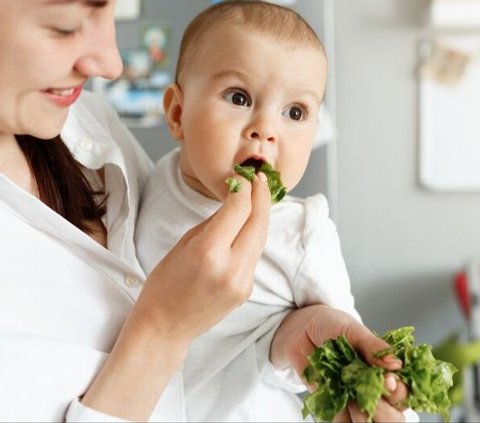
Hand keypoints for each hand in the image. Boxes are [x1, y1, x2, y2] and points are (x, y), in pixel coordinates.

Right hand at [133, 173, 270, 344]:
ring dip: (261, 215)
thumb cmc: (165, 283)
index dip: (244, 188)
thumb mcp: (184, 243)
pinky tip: (248, 225)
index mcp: (208, 252)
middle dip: (261, 196)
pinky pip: (254, 256)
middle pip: (258, 222)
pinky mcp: (247, 290)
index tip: (241, 177)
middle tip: (259, 179)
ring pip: (260, 238)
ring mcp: (242, 281)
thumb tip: (234, 202)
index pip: (239, 209)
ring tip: (257, 197)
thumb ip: (214, 223)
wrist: (166, 325)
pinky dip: (253, 236)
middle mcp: (230, 267)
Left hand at [270, 305, 408, 421]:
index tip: (390, 382)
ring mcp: (352, 398)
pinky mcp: (332, 405)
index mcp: (383, 369)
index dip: (399, 392)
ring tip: (353, 401)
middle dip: (385, 412)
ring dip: (363, 417)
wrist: (299, 326)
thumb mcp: (353, 330)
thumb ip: (373, 347)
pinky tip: (338, 402)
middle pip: (391, 416)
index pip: (402, 391)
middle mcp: (372, 388)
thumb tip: (396, 364)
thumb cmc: (330, 324)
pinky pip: (340, 421)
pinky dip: (341, 417)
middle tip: (371, 397)